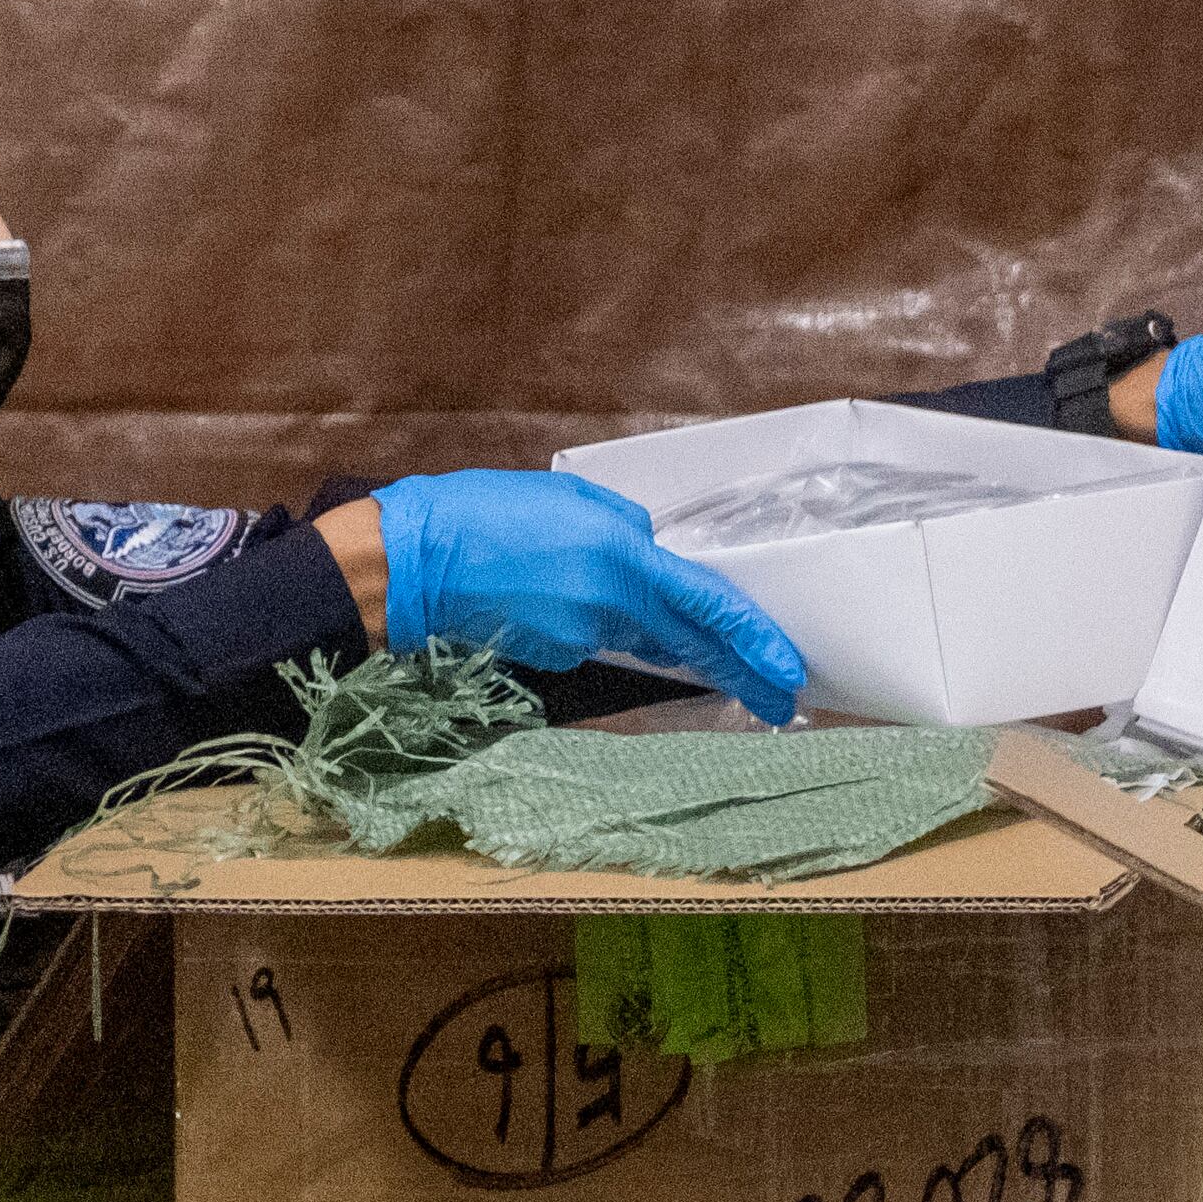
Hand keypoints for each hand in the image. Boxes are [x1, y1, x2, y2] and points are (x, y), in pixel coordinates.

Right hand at [372, 471, 806, 724]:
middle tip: (780, 704)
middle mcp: (609, 606)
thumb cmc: (486, 513)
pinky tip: (554, 595)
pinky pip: (595, 638)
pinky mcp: (555, 656)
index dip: (754, 641)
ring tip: (642, 619)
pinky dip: (594, 622)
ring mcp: (581, 638)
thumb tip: (653, 558)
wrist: (414, 560)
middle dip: (739, 674)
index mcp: (622, 557)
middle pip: (691, 644)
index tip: (788, 672)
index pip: (708, 605)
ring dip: (652, 631)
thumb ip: (624, 529)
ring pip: (637, 635)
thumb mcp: (571, 498)